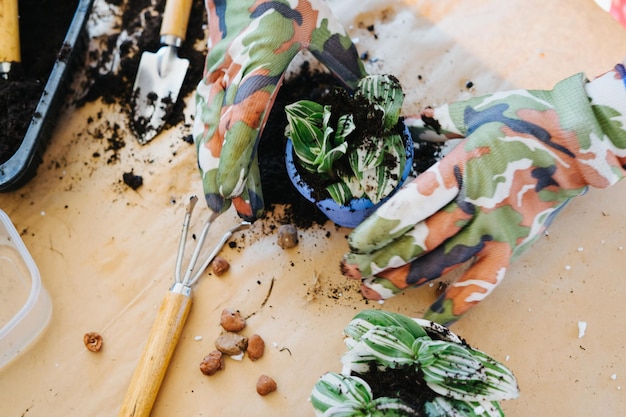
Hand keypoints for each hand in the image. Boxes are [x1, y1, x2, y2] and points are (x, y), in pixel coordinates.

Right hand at [193, 0, 365, 220]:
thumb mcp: (318, 23)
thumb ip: (341, 60)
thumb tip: (368, 92)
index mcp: (258, 64)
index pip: (244, 121)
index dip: (237, 160)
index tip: (235, 191)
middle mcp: (229, 75)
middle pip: (221, 133)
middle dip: (221, 175)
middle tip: (226, 213)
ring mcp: (215, 76)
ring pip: (206, 128)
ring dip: (209, 166)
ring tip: (217, 201)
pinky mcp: (211, 76)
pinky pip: (204, 116)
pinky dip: (206, 145)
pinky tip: (210, 166)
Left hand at [342, 64, 625, 324]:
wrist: (581, 141)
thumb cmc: (527, 119)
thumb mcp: (476, 113)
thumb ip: (435, 122)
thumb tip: (402, 123)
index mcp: (461, 168)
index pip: (411, 206)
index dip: (381, 229)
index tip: (355, 244)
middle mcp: (475, 204)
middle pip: (419, 241)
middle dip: (381, 260)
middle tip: (352, 272)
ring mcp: (495, 228)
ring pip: (443, 265)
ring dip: (405, 280)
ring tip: (374, 292)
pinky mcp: (513, 245)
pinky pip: (483, 280)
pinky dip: (459, 301)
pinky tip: (433, 315)